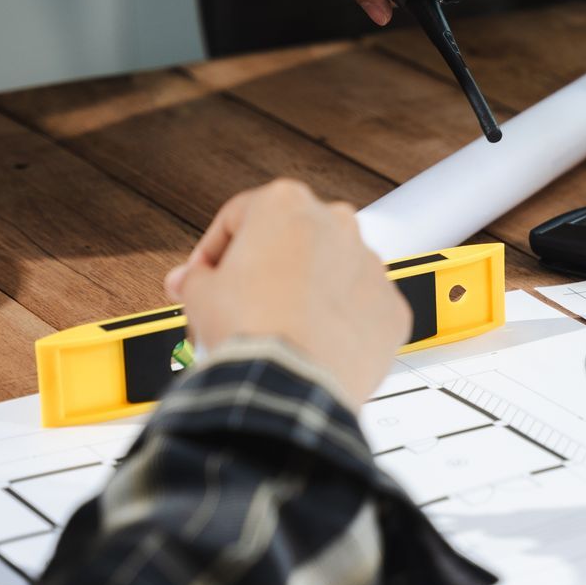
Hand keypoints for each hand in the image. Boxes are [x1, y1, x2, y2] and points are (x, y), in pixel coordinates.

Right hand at [166, 179, 410, 405]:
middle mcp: (337, 224)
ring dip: (309, 292)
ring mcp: (371, 266)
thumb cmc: (251, 330)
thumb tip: (193, 282)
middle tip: (243, 300)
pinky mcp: (392, 307)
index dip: (214, 252)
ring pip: (333, 273)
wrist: (291, 382)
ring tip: (281, 326)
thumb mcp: (199, 293)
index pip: (238, 218)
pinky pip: (361, 310)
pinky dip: (341, 323)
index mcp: (285, 203)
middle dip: (267, 268)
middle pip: (292, 241)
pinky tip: (314, 343)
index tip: (207, 275)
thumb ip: (195, 278)